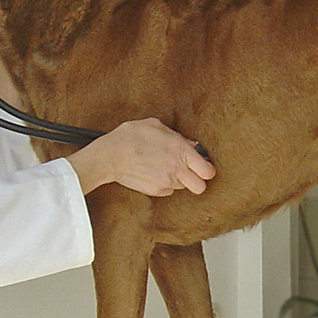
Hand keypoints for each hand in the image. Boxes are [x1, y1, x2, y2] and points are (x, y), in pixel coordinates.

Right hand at [66, 118, 215, 195]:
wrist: (109, 155)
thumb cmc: (130, 136)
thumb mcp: (155, 125)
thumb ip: (177, 135)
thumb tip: (190, 144)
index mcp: (180, 150)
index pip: (208, 171)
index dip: (207, 169)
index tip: (201, 166)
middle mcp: (177, 169)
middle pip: (201, 187)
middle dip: (197, 180)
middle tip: (189, 172)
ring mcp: (166, 182)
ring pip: (183, 187)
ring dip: (178, 179)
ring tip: (163, 167)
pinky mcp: (155, 191)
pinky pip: (167, 191)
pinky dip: (164, 184)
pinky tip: (153, 173)